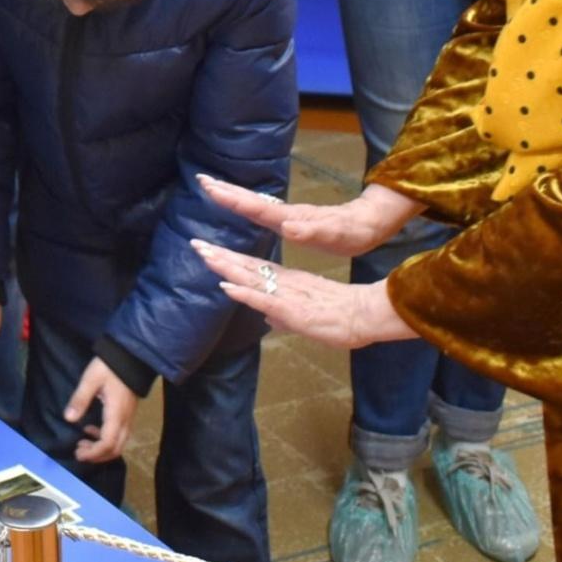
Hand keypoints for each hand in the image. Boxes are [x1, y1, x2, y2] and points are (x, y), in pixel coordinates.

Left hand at [62, 357, 136, 463]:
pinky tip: (91, 429)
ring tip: (83, 443)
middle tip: (79, 451)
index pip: (107, 444)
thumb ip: (80, 400)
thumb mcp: (91, 380)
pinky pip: (119, 435)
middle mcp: (125, 420)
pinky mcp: (127, 414)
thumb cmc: (109, 367)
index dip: (93, 453)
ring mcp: (128, 418)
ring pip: (119, 444)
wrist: (130, 356)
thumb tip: (69, 418)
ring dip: (101, 449)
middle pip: (116, 449)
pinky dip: (105, 439)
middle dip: (97, 456)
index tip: (78, 453)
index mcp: (116, 415)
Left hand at [193, 240, 411, 348]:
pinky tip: (227, 287)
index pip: (254, 269)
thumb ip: (283, 314)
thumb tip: (265, 317)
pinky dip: (245, 293)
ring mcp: (287, 294)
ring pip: (252, 278)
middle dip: (220, 257)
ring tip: (206, 255)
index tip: (208, 250)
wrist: (365, 316)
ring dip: (227, 268)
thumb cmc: (338, 317)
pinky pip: (264, 299)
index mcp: (288, 282)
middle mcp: (284, 283)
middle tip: (196, 244)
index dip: (230, 261)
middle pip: (247, 268)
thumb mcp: (305, 316)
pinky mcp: (293, 308)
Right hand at [200, 176, 422, 258]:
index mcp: (293, 218)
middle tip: (201, 180)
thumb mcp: (337, 235)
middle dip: (226, 191)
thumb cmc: (354, 232)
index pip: (257, 207)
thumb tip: (287, 226)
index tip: (210, 188)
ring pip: (255, 203)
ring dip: (232, 195)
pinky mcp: (294, 219)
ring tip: (212, 188)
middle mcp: (287, 214)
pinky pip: (263, 211)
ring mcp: (290, 214)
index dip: (233, 199)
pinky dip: (246, 205)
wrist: (370, 222)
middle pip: (251, 200)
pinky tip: (240, 205)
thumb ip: (313, 230)